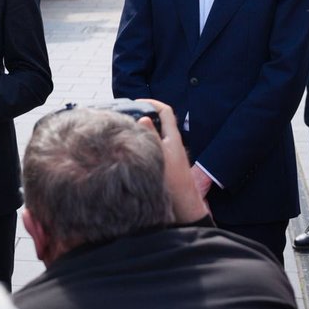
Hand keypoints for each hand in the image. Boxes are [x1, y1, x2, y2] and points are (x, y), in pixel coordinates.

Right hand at [134, 99, 209, 222]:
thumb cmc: (175, 182)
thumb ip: (152, 136)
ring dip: (140, 132)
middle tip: (126, 117)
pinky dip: (141, 146)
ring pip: (152, 137)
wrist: (183, 207)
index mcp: (173, 137)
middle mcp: (171, 143)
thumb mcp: (161, 155)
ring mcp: (168, 154)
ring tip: (124, 132)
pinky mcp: (163, 165)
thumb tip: (143, 118)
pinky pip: (150, 149)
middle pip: (157, 123)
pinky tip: (129, 152)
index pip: (165, 111)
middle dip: (142, 116)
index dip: (152, 103)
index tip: (137, 102)